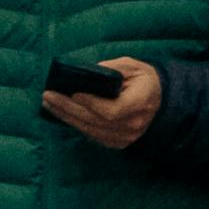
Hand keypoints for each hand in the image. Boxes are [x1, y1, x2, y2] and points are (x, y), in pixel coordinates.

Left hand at [39, 58, 163, 151]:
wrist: (159, 100)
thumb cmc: (143, 79)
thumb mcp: (131, 66)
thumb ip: (111, 69)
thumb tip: (84, 73)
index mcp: (141, 102)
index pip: (113, 110)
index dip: (92, 104)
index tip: (73, 93)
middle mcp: (134, 124)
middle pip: (96, 121)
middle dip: (69, 109)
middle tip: (48, 96)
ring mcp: (126, 137)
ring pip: (91, 130)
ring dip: (67, 117)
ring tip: (49, 104)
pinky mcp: (118, 142)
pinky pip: (92, 135)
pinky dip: (76, 124)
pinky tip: (62, 113)